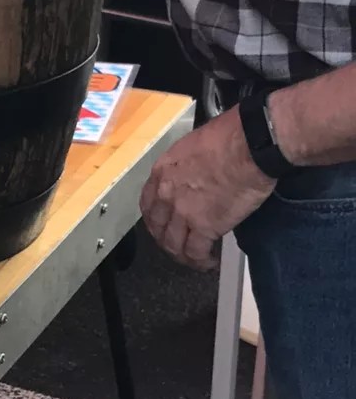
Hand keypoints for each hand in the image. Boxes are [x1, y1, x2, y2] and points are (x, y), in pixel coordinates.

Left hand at [140, 111, 275, 270]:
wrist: (250, 145)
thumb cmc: (232, 136)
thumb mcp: (196, 146)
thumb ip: (189, 165)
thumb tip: (198, 174)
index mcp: (163, 170)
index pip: (148, 203)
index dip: (155, 219)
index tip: (163, 225)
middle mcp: (166, 193)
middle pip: (157, 227)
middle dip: (166, 240)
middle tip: (177, 246)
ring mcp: (183, 211)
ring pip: (173, 244)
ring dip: (182, 255)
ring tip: (194, 259)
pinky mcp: (204, 226)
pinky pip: (195, 252)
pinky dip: (200, 262)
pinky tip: (208, 262)